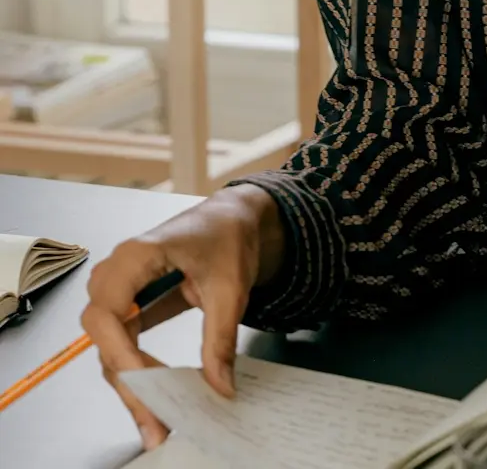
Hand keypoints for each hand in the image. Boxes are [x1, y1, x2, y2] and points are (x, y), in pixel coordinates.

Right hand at [80, 184, 284, 450]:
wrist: (236, 216)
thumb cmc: (230, 235)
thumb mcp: (231, 287)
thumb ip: (221, 338)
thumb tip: (219, 385)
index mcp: (137, 255)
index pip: (108, 312)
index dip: (120, 351)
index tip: (147, 382)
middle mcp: (119, 271)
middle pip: (103, 334)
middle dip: (125, 379)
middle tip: (154, 417)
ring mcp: (121, 286)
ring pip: (110, 342)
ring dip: (129, 380)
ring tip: (156, 416)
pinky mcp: (131, 301)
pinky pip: (124, 339)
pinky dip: (138, 368)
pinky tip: (157, 394)